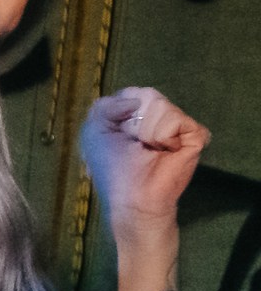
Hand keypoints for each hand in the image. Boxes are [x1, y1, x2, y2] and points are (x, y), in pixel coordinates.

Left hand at [82, 87, 206, 242]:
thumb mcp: (95, 132)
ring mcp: (179, 125)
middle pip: (147, 94)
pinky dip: (163, 135)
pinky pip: (177, 119)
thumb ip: (105, 107)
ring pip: (161, 105)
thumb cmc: (112, 168)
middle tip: (133, 143)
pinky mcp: (195, 135)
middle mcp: (160, 116)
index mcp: (137, 115)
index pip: (132, 93)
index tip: (117, 133)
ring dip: (146, 130)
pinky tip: (164, 150)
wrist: (132, 197)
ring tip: (148, 149)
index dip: (119, 110)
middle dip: (132, 120)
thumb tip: (136, 100)